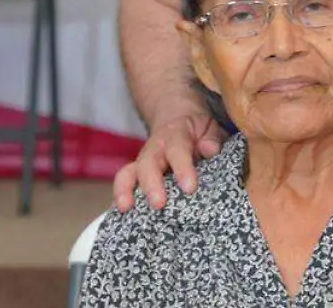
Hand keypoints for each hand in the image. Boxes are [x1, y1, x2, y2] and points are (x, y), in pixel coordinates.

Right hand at [112, 113, 227, 211]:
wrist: (175, 119)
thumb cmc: (196, 129)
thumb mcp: (209, 127)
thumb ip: (211, 138)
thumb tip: (210, 150)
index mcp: (175, 135)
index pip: (177, 150)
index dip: (182, 169)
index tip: (189, 188)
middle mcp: (155, 148)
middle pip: (148, 164)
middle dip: (151, 185)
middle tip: (158, 204)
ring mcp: (142, 161)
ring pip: (128, 173)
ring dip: (125, 190)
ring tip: (125, 208)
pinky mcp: (135, 173)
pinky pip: (123, 183)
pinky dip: (120, 197)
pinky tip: (122, 214)